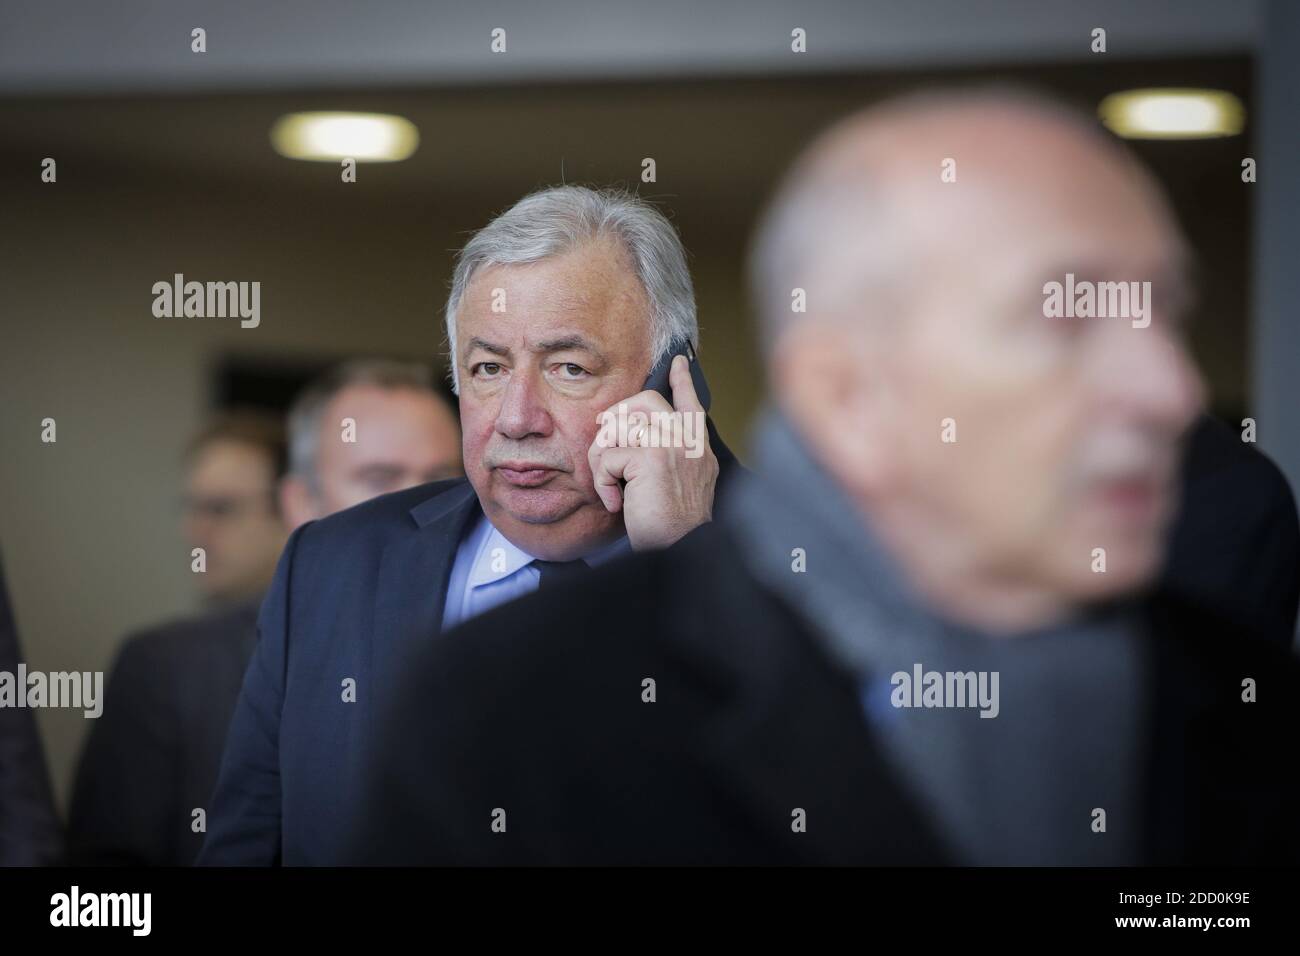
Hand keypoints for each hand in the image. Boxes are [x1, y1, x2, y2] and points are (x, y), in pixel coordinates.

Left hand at [588, 355, 718, 549]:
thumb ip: (670, 458)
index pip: (692, 404)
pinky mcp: (651, 457)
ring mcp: (673, 444)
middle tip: (610, 450)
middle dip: (616, 420)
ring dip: (604, 459)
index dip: (682, 380)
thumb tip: (637, 440)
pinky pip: (608, 455)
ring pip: (618, 427)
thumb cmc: (673, 529)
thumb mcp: (680, 486)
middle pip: (644, 400)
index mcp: (699, 449)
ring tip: (613, 487)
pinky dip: (603, 482)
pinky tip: (615, 502)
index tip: (678, 361)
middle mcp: (690, 441)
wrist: (680, 551)